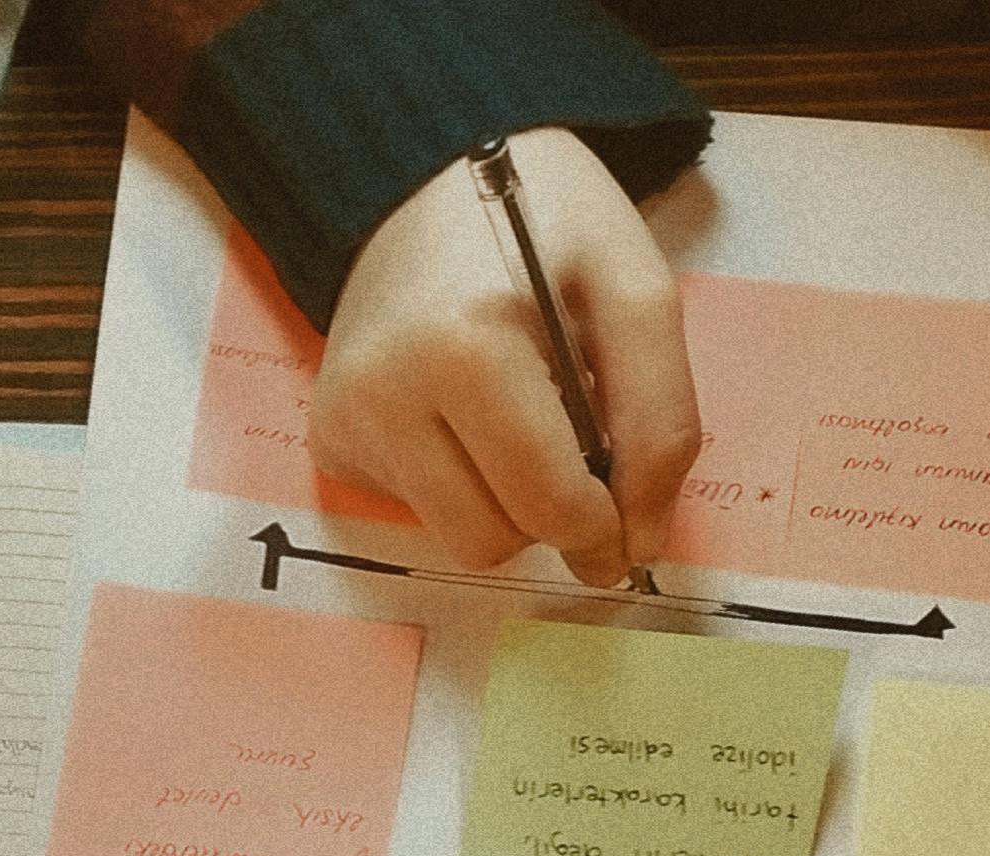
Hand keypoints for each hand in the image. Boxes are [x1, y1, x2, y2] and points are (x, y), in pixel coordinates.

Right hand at [312, 127, 695, 588]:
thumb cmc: (549, 220)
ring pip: (450, 537)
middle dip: (549, 516)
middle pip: (489, 539)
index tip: (629, 516)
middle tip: (578, 457)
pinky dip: (457, 480)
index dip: (604, 526)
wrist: (428, 177)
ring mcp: (345, 422)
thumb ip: (661, 415)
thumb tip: (640, 544)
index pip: (545, 501)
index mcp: (466, 349)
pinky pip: (413, 506)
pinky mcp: (328, 438)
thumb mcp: (636, 287)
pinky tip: (461, 415)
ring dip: (504, 504)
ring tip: (518, 424)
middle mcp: (383, 396)